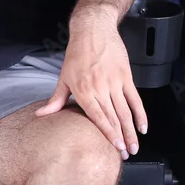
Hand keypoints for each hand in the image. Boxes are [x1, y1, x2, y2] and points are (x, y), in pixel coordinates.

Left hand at [35, 14, 146, 159]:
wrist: (93, 30)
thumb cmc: (76, 53)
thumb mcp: (63, 77)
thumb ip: (56, 99)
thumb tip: (41, 115)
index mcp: (83, 90)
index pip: (98, 117)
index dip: (108, 134)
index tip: (115, 147)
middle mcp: (100, 88)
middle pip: (113, 118)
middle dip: (121, 138)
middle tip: (126, 153)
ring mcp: (114, 83)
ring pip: (125, 112)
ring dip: (131, 131)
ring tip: (134, 146)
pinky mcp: (125, 77)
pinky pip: (135, 99)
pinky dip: (141, 114)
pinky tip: (143, 127)